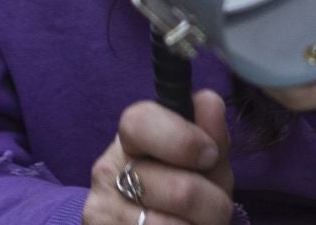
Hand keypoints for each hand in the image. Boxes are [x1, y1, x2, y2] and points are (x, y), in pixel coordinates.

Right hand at [84, 91, 233, 224]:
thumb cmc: (185, 187)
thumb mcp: (205, 160)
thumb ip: (212, 134)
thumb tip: (209, 102)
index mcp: (131, 137)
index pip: (140, 122)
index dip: (183, 140)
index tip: (209, 155)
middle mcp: (108, 170)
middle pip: (180, 190)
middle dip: (214, 203)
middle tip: (214, 206)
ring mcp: (102, 210)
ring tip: (196, 223)